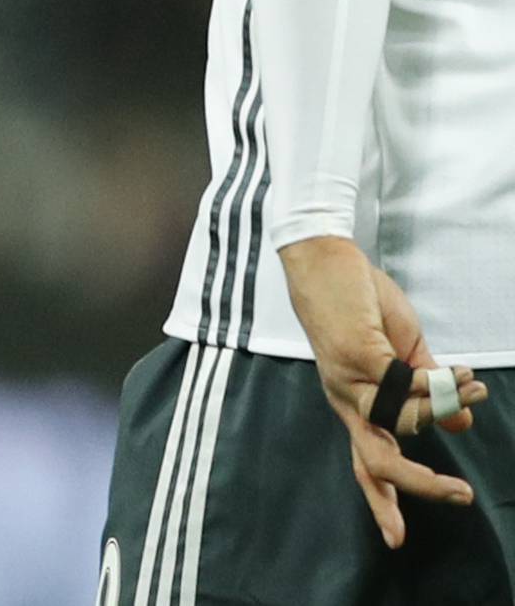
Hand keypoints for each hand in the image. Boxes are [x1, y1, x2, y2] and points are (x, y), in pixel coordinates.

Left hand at [279, 236, 487, 548]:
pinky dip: (441, 383)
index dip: (381, 502)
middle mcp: (347, 399)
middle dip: (418, 485)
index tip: (397, 541)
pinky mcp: (358, 356)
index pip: (365, 462)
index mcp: (355, 404)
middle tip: (462, 494)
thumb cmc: (359, 303)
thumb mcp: (403, 353)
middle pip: (376, 460)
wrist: (327, 259)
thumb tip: (461, 424)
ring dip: (447, 408)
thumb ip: (428, 390)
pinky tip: (460, 375)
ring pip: (405, 421)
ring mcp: (350, 380)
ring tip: (473, 387)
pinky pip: (408, 387)